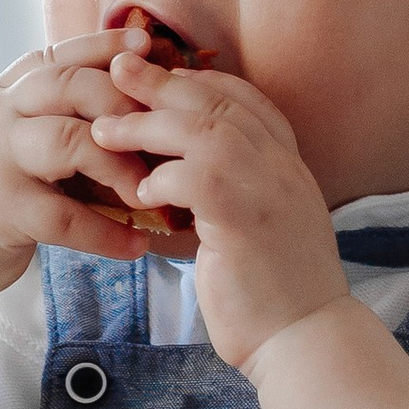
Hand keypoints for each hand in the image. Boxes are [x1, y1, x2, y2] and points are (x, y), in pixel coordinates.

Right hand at [0, 31, 182, 302]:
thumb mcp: (1, 147)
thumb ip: (46, 129)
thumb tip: (122, 127)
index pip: (56, 57)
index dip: (103, 46)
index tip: (147, 44)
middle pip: (70, 85)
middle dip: (125, 101)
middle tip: (166, 129)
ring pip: (71, 139)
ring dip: (121, 165)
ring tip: (152, 192)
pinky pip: (65, 214)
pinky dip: (105, 232)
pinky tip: (134, 246)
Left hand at [87, 43, 349, 371]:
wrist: (305, 340)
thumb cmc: (271, 293)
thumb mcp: (254, 228)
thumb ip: (228, 194)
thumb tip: (174, 179)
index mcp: (287, 165)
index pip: (244, 100)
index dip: (198, 80)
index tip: (157, 72)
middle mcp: (283, 168)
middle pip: (218, 103)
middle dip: (162, 81)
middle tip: (116, 68)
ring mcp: (269, 190)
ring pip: (203, 131)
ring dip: (147, 125)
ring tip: (104, 130)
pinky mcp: (247, 222)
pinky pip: (197, 179)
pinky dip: (162, 179)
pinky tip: (141, 195)